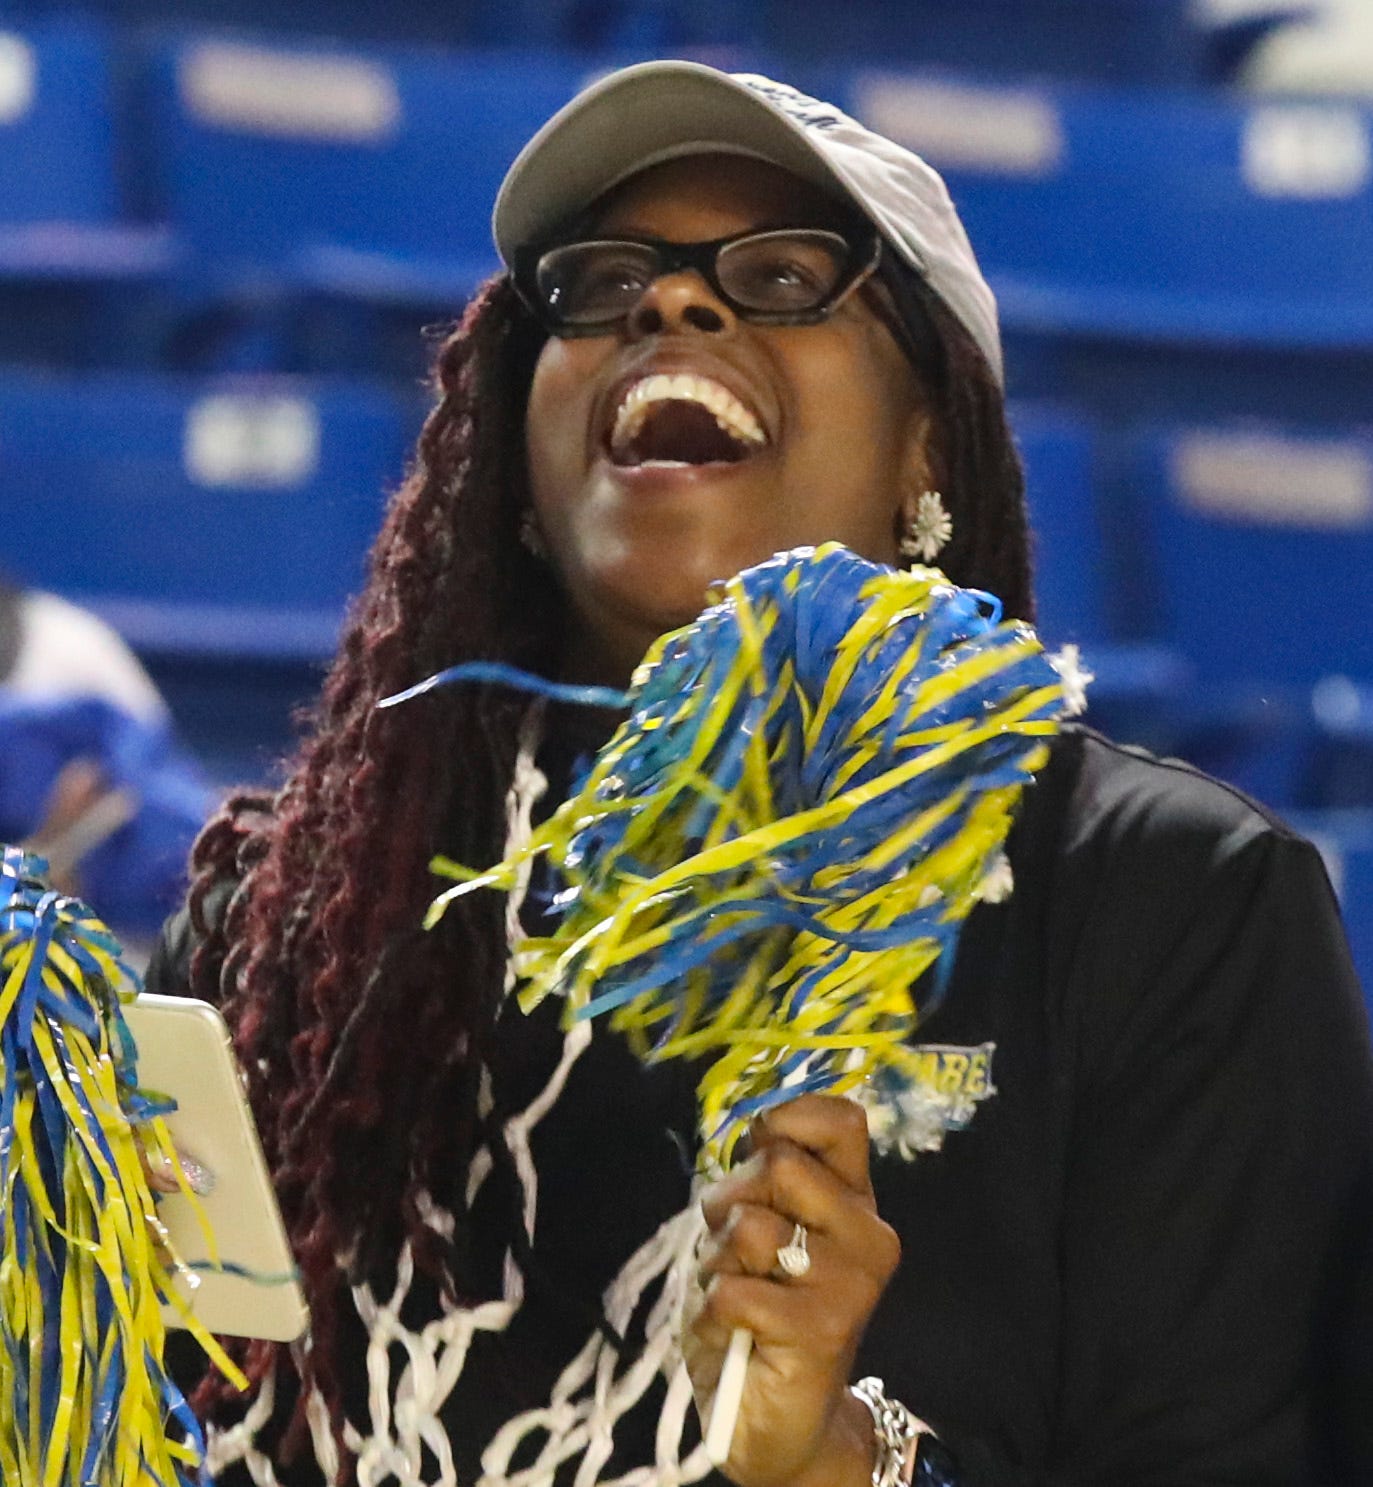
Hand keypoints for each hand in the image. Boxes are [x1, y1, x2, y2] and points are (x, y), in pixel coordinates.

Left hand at [684, 1095, 899, 1486]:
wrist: (781, 1422)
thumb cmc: (760, 1311)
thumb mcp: (759, 1227)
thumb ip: (764, 1179)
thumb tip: (756, 1126)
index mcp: (855, 1200)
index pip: (842, 1119)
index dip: (786, 1116)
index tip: (757, 1149)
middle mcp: (867, 1233)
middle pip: (779, 1163)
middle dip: (729, 1198)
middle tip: (731, 1246)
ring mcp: (851, 1282)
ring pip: (749, 1225)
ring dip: (715, 1260)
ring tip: (733, 1293)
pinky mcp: (824, 1329)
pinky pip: (732, 1290)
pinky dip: (712, 1311)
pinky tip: (735, 1334)